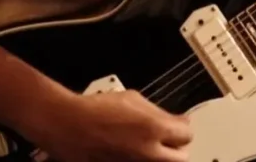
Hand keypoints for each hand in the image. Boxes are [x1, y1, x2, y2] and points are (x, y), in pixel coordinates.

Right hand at [27, 89, 191, 161]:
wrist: (68, 126)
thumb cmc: (99, 109)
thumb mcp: (134, 99)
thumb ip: (159, 113)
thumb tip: (177, 120)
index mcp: (155, 129)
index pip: (187, 134)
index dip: (181, 128)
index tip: (177, 125)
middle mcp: (149, 154)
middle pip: (181, 158)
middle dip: (176, 147)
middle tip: (167, 139)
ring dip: (160, 156)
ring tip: (147, 146)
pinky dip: (141, 160)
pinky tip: (131, 152)